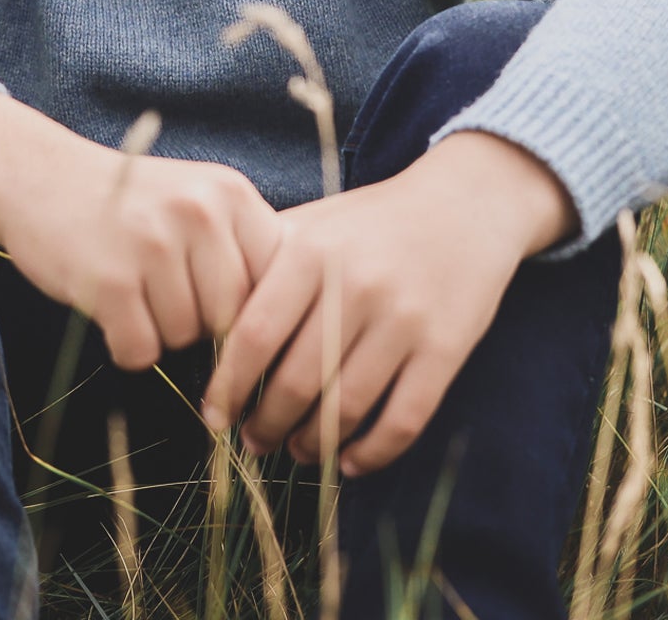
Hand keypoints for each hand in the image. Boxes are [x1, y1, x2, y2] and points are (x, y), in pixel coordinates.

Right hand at [0, 139, 283, 369]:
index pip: (276, 282)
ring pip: (186, 338)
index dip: (255, 313)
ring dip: (160, 331)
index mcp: (230, 194)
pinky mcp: (108, 281)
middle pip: (232, 318)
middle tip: (165, 295)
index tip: (232, 322)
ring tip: (133, 288)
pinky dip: (125, 344)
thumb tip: (289, 326)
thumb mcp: (196, 200)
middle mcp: (198, 212)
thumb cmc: (128, 202)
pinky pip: (141, 351)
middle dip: (202, 324)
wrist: (37, 175)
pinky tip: (109, 306)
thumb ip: (241, 247)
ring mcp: (152, 245)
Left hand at [201, 131, 577, 475]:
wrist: (462, 206)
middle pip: (295, 381)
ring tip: (298, 450)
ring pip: (345, 409)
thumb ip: (262, 264)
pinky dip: (372, 454)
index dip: (228, 386)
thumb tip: (205, 324)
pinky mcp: (445, 349)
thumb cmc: (370, 222)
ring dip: (314, 445)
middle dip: (267, 424)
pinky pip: (402, 421)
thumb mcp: (313, 223)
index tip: (214, 416)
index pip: (254, 334)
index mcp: (312, 251)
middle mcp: (356, 285)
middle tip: (254, 441)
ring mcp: (403, 319)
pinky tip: (352, 461)